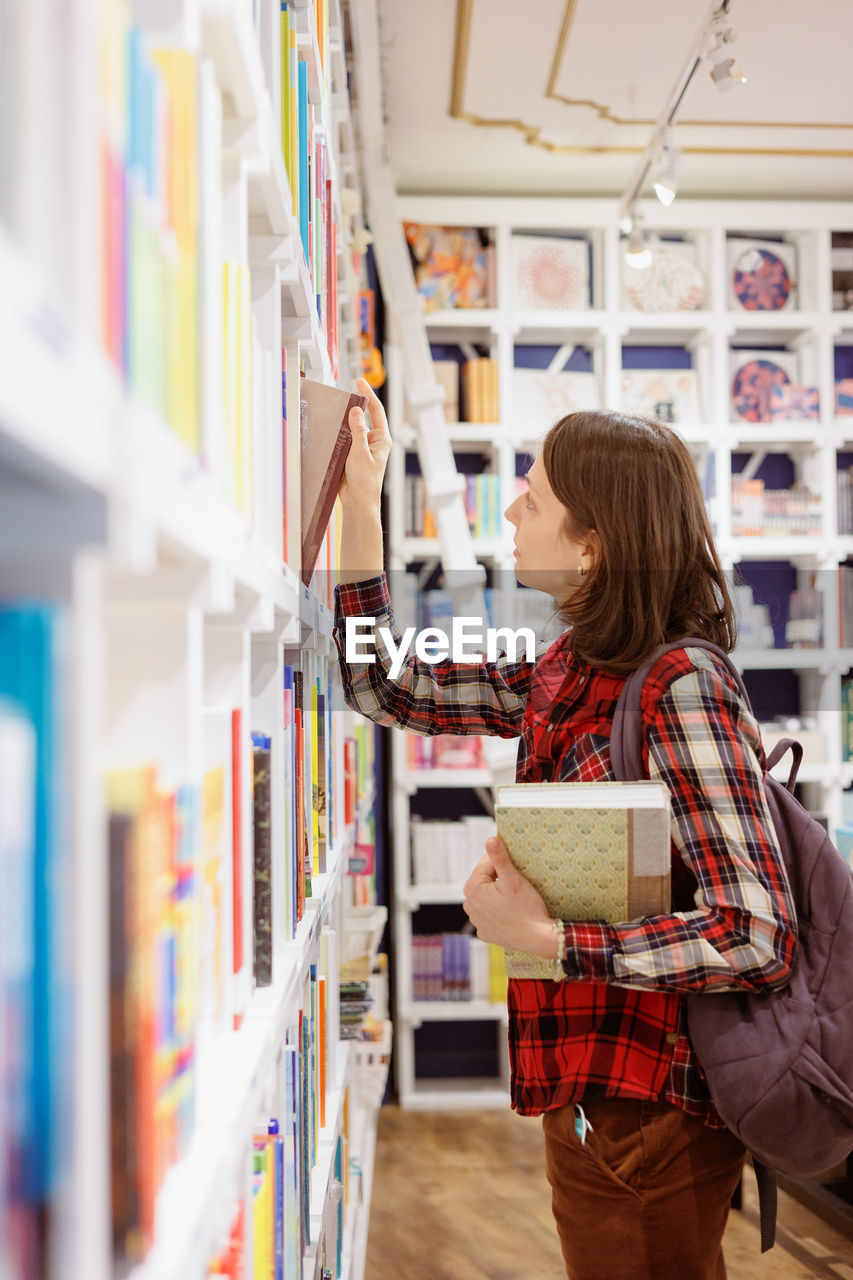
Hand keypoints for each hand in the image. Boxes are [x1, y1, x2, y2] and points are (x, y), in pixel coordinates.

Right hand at [339, 377, 391, 510]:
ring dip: (344, 422)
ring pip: (352, 429)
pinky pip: (344, 440)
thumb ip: (357, 431)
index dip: (368, 395)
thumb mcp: (360, 453)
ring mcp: (362, 448)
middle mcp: (373, 442)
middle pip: (363, 418)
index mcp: (381, 440)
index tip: (360, 383)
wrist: (358, 502)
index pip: (376, 411)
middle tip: (343, 396)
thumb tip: (356, 412)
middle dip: (354, 407)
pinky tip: (330, 431)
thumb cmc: (365, 483)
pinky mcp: (352, 455)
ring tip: (335, 414)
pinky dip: (337, 435)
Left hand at [462, 837, 557, 958]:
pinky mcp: (486, 932)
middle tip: (518, 882)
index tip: (516, 865)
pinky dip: (499, 910)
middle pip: (486, 881)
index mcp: (472, 889)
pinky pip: (491, 914)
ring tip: (516, 897)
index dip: (502, 862)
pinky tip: (512, 911)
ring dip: (498, 894)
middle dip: (499, 878)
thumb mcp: (513, 879)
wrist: (538, 938)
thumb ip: (500, 857)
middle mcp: (469, 906)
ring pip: (488, 897)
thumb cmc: (527, 908)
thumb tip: (490, 839)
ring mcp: (477, 921)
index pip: (486, 864)